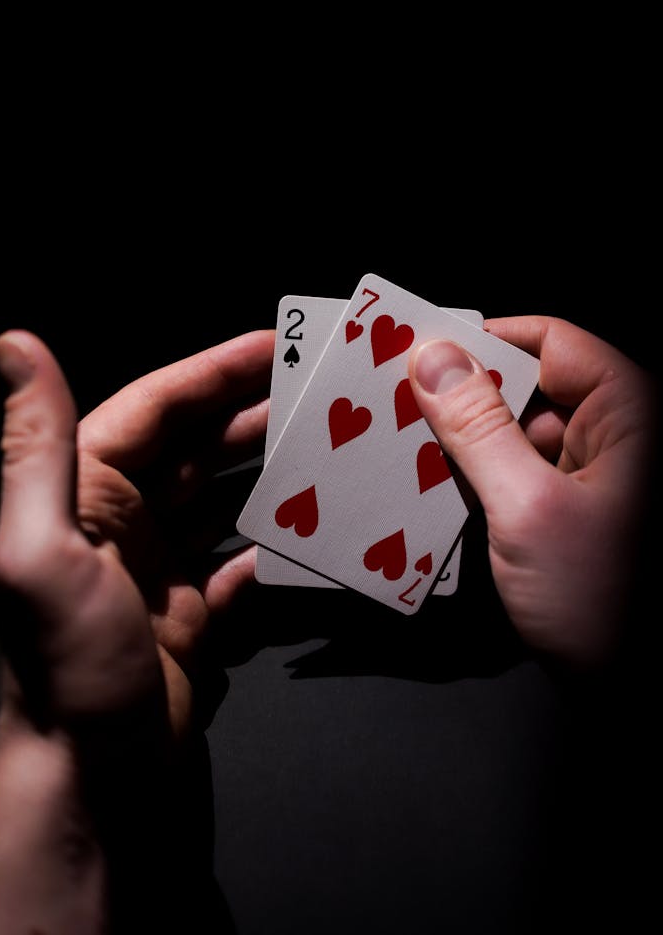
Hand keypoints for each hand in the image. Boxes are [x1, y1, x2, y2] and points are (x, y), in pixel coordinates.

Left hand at [0, 328, 273, 932]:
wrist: (99, 780)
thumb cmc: (69, 665)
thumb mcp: (42, 551)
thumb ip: (36, 446)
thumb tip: (14, 344)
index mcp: (85, 493)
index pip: (155, 409)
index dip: (213, 371)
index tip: (274, 346)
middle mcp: (123, 522)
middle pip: (196, 446)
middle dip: (252, 412)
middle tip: (317, 388)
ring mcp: (163, 568)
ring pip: (223, 497)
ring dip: (270, 469)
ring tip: (327, 443)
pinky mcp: (195, 613)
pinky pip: (243, 559)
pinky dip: (276, 540)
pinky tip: (314, 525)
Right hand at [408, 317, 655, 665]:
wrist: (633, 693)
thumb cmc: (604, 605)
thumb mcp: (527, 508)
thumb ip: (478, 430)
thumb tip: (436, 359)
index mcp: (629, 416)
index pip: (552, 342)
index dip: (486, 340)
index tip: (424, 350)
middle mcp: (617, 437)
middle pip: (531, 387)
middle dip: (466, 397)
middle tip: (400, 402)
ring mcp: (596, 477)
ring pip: (518, 433)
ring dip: (466, 443)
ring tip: (405, 446)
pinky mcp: (573, 512)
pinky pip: (519, 474)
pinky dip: (479, 479)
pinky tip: (434, 490)